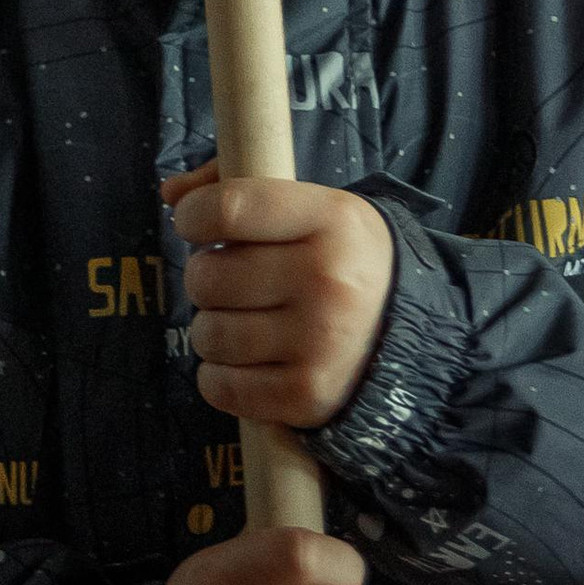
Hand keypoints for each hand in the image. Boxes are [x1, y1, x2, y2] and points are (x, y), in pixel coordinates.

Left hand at [165, 166, 394, 427]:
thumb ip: (238, 188)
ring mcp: (318, 344)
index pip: (228, 208)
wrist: (411, 339)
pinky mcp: (306, 396)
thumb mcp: (314, 208)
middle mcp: (325, 280)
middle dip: (205, 278)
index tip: (194, 223)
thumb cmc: (345, 261)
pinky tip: (243, 361)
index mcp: (331, 219)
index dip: (194, 215)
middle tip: (230, 281)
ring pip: (208, 334)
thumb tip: (171, 192)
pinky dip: (218, 377)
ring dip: (211, 329)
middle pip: (209, 276)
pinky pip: (220, 387)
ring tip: (240, 321)